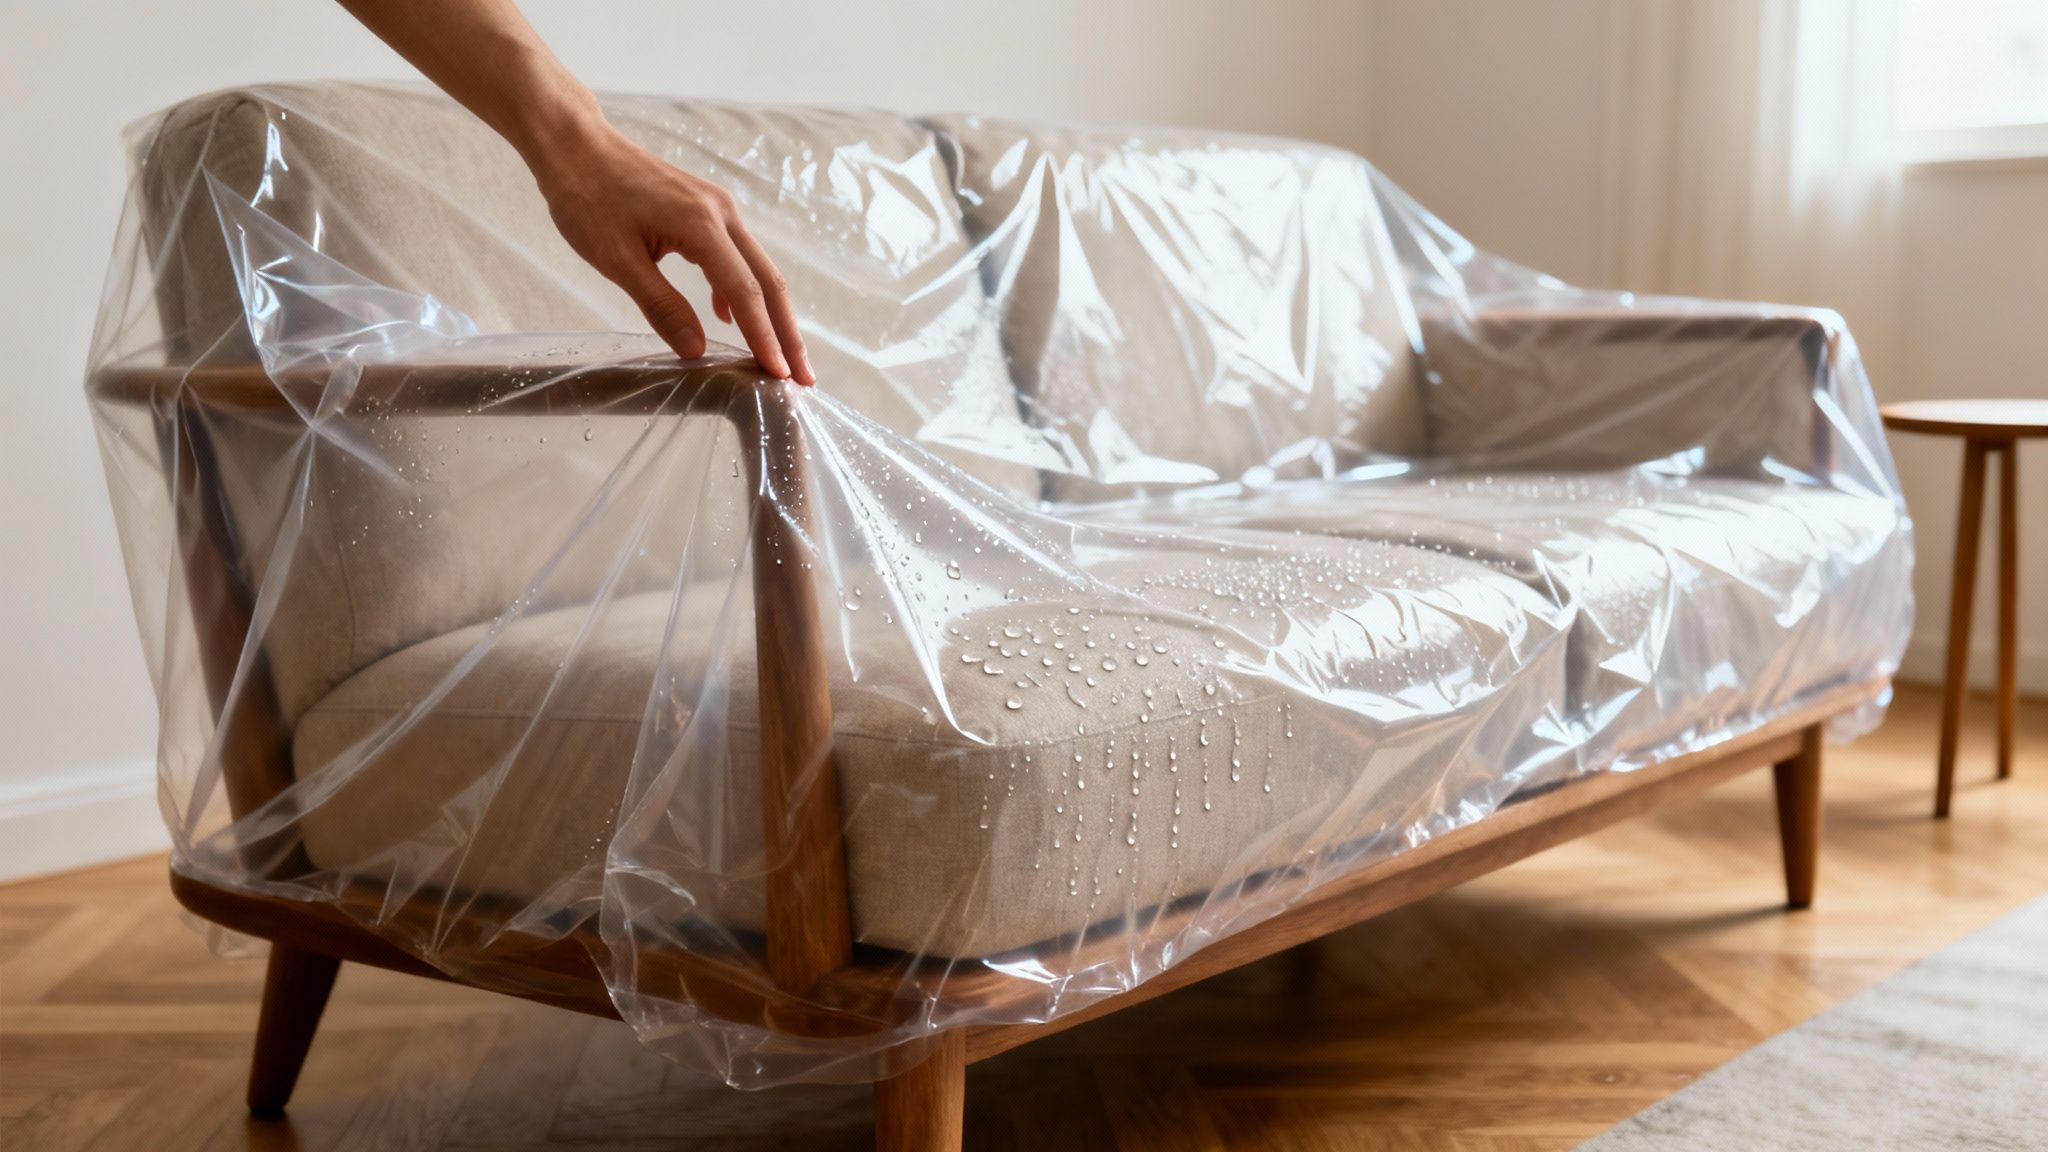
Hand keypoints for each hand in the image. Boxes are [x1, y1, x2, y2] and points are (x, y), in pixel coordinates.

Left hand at [531, 122, 814, 384]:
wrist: (574, 145)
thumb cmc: (587, 197)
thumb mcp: (618, 260)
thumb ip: (662, 306)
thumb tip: (697, 350)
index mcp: (702, 226)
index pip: (745, 293)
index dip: (764, 338)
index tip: (779, 376)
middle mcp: (722, 213)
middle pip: (768, 281)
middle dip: (787, 333)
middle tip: (804, 377)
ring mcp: (717, 208)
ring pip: (757, 269)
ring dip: (771, 314)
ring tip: (780, 356)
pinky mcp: (706, 208)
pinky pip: (736, 255)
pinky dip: (741, 290)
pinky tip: (730, 318)